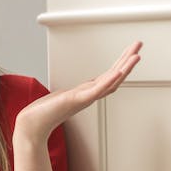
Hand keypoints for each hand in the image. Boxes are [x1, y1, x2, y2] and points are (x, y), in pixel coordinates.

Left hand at [14, 41, 142, 145]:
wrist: (32, 125)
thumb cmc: (43, 114)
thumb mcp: (62, 98)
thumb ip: (70, 96)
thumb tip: (70, 94)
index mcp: (86, 92)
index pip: (109, 76)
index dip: (121, 63)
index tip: (130, 51)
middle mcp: (89, 95)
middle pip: (114, 75)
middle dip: (127, 59)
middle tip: (139, 45)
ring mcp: (84, 98)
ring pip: (110, 81)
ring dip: (124, 68)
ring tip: (135, 56)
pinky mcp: (76, 101)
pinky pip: (97, 90)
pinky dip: (108, 81)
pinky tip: (118, 72)